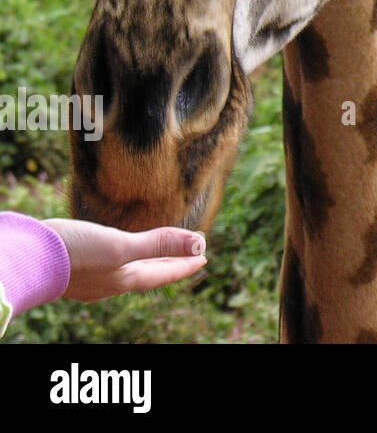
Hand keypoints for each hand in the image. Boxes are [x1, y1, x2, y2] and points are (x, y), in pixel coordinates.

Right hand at [43, 219, 206, 301]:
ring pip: (125, 271)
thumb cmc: (73, 254)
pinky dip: (119, 258)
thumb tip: (199, 243)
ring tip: (153, 255)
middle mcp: (108, 283)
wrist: (25, 259)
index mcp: (123, 279)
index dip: (184, 265)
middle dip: (168, 264)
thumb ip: (158, 244)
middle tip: (188, 257)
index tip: (203, 258)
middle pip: (147, 273)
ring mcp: (88, 278)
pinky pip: (106, 265)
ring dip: (144, 261)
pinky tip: (111, 254)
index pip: (162, 274)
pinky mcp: (71, 269)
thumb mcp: (120, 246)